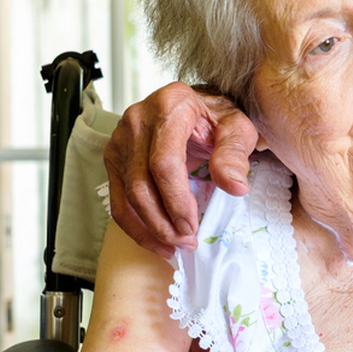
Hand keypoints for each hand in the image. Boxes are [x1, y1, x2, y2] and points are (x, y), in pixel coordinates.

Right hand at [104, 82, 258, 257]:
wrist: (197, 105)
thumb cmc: (216, 116)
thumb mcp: (237, 127)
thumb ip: (234, 154)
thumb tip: (235, 186)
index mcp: (169, 107)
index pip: (163, 162)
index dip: (176, 199)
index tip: (191, 225)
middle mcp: (137, 121)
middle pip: (140, 182)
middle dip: (162, 221)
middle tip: (187, 242)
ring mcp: (121, 140)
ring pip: (125, 195)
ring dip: (149, 228)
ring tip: (174, 246)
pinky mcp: (115, 157)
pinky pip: (119, 198)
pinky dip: (135, 225)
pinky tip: (156, 240)